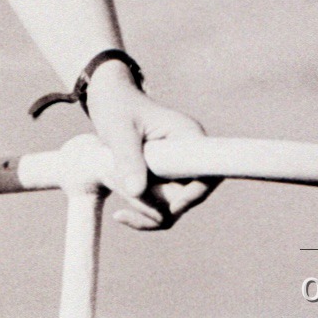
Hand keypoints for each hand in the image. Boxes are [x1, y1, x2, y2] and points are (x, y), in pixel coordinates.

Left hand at [83, 61, 217, 230]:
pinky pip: (162, 211)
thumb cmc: (116, 108)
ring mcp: (179, 171)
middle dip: (152, 201)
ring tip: (110, 178)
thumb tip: (136, 192)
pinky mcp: (166, 182)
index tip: (173, 205)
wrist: (109, 102)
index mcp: (188, 136)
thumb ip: (128, 158)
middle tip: (115, 178)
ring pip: (172, 209)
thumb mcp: (118, 130)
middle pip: (186, 197)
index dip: (195, 193)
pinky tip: (119, 215)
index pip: (208, 173)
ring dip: (142, 207)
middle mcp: (190, 156)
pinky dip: (142, 215)